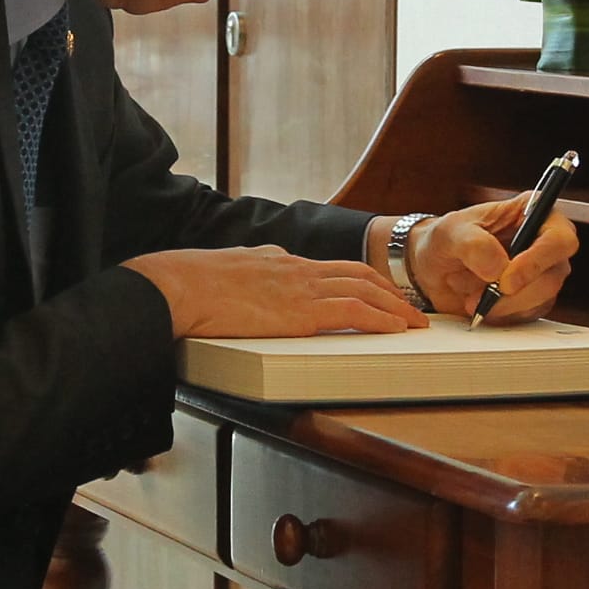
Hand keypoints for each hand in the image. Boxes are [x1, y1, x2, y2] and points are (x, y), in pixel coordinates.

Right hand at [130, 245, 427, 338]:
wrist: (175, 286)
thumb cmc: (185, 285)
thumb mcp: (220, 274)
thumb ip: (243, 277)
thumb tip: (248, 288)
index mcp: (276, 259)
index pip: (327, 267)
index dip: (356, 280)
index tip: (372, 293)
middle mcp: (294, 267)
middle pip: (355, 273)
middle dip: (386, 290)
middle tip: (407, 308)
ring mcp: (299, 286)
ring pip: (364, 289)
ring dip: (394, 306)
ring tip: (413, 322)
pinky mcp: (300, 311)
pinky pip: (355, 312)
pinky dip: (382, 319)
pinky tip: (397, 329)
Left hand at [394, 193, 582, 322]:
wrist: (434, 268)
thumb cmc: (447, 239)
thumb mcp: (450, 232)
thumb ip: (473, 244)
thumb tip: (498, 269)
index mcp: (534, 212)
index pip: (559, 239)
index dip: (538, 261)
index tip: (506, 280)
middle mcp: (544, 243)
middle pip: (553, 276)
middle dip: (514, 292)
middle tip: (480, 295)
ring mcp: (541, 273)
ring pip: (541, 300)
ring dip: (500, 304)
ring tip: (468, 293)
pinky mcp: (532, 300)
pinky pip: (525, 315)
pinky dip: (498, 314)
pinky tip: (477, 303)